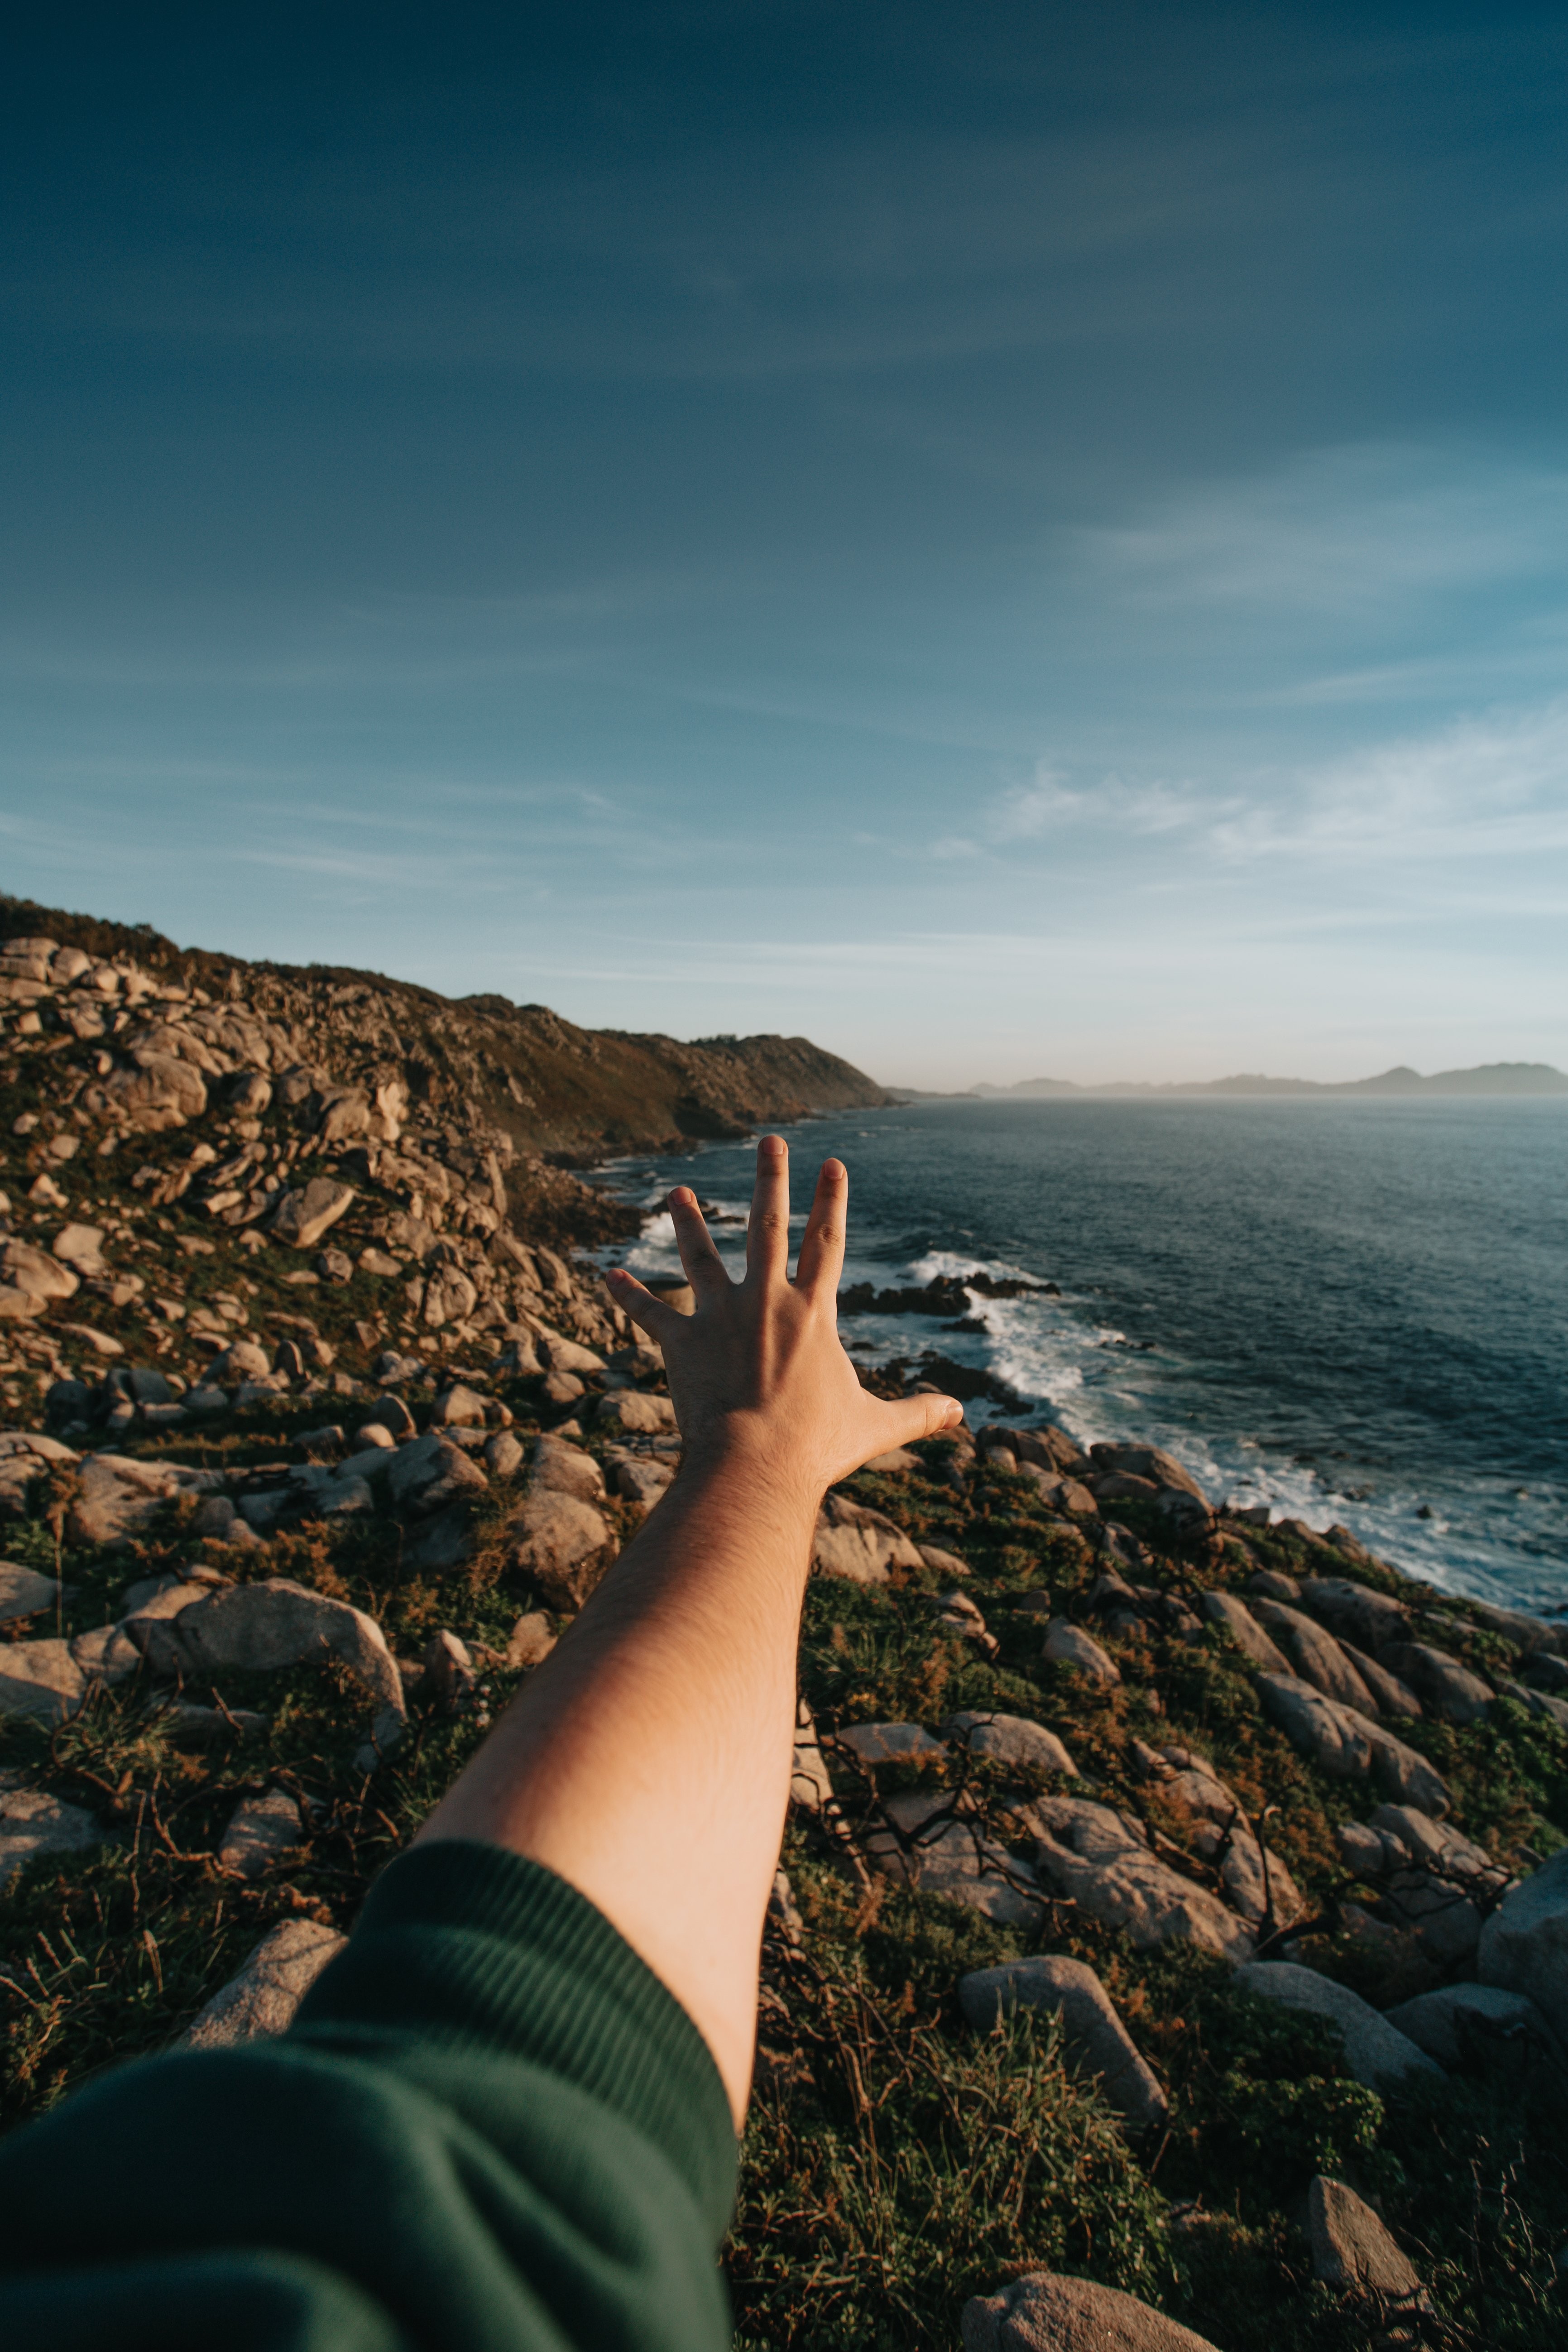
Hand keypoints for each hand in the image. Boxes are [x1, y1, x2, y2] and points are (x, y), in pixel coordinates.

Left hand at [606, 1135, 963, 1503]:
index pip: (826, 1243)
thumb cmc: (816, 1448)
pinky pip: (651, 1314)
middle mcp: (765, 1302)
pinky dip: (630, 1296)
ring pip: (701, 1257)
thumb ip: (918, 1414)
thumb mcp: (875, 1427)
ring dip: (688, 1222)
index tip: (833, 1163)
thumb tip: (961, 1416)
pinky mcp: (682, 1344)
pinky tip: (608, 1277)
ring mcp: (720, 1318)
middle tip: (769, 1140)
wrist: (754, 1468)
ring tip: (676, 1191)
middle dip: (771, 1179)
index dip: (832, 1201)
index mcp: (812, 1312)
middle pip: (767, 1226)